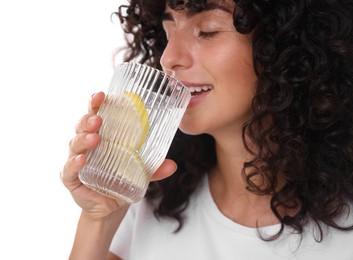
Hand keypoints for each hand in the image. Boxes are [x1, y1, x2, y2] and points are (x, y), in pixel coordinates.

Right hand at [60, 92, 176, 218]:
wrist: (110, 207)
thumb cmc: (121, 181)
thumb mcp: (140, 173)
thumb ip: (154, 168)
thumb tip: (173, 165)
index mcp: (102, 136)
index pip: (97, 114)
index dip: (97, 103)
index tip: (102, 95)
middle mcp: (87, 145)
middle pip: (83, 125)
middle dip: (89, 118)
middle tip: (98, 118)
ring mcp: (76, 160)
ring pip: (74, 144)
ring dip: (83, 138)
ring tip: (95, 137)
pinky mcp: (71, 178)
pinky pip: (69, 169)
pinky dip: (74, 163)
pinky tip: (82, 160)